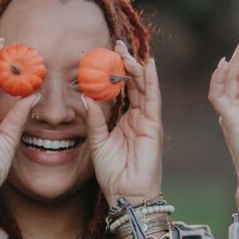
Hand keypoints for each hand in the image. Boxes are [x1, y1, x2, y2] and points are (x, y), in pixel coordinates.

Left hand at [80, 41, 162, 205]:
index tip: (107, 53)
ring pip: (144, 88)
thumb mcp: (97, 142)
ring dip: (137, 69)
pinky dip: (151, 82)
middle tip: (117, 44)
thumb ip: (93, 119)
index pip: (123, 90)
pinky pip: (153, 100)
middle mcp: (139, 118)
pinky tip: (148, 66)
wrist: (126, 195)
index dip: (116, 72)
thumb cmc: (113, 173)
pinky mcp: (154, 127)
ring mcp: (148, 121)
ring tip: (127, 52)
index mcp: (126, 121)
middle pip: (134, 84)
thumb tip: (84, 97)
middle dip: (127, 63)